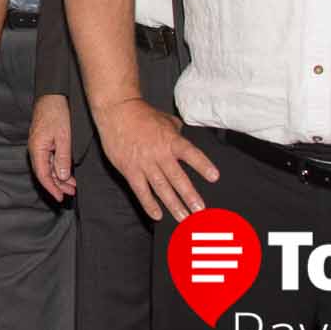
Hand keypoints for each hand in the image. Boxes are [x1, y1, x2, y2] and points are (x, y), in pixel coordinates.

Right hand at [29, 93, 76, 201]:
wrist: (53, 94)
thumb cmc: (57, 112)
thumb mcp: (64, 137)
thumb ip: (63, 158)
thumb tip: (61, 177)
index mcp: (37, 149)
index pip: (42, 175)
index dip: (51, 188)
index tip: (60, 198)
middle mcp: (35, 149)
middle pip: (45, 173)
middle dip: (58, 185)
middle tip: (71, 192)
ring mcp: (39, 145)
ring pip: (48, 167)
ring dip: (60, 177)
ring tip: (73, 184)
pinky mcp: (44, 141)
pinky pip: (49, 159)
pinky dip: (58, 167)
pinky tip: (67, 171)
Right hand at [94, 97, 217, 220]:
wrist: (116, 111)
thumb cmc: (141, 114)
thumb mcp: (164, 119)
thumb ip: (176, 131)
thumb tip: (183, 136)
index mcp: (170, 140)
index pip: (190, 153)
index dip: (202, 165)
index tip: (214, 177)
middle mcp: (159, 153)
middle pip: (177, 178)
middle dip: (189, 195)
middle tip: (199, 210)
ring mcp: (144, 163)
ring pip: (161, 188)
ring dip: (173, 204)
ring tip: (183, 217)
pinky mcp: (130, 170)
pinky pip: (141, 190)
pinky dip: (149, 204)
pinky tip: (157, 215)